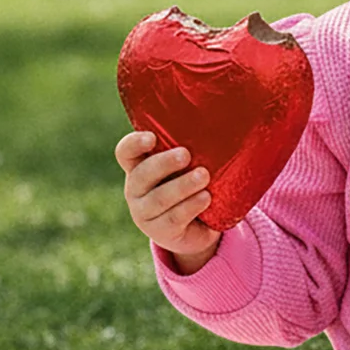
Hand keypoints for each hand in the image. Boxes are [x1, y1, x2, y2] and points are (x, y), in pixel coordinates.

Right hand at [115, 131, 220, 272]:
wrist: (196, 228)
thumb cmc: (191, 184)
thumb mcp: (186, 166)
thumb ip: (191, 147)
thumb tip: (224, 117)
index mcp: (139, 167)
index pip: (126, 152)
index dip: (134, 144)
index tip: (152, 137)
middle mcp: (136, 189)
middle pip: (142, 175)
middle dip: (164, 163)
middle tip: (186, 154)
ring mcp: (145, 213)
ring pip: (159, 198)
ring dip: (182, 186)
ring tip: (203, 176)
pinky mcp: (161, 232)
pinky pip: (173, 218)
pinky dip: (190, 206)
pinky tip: (205, 198)